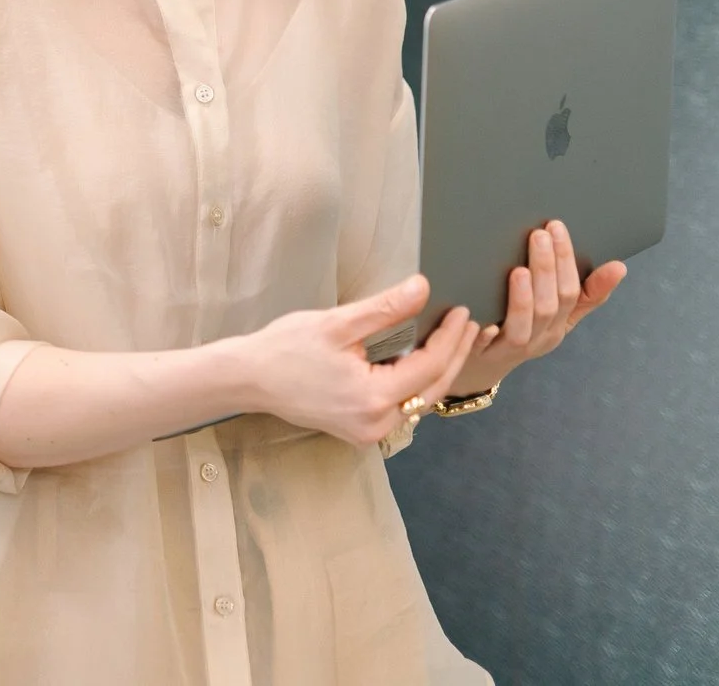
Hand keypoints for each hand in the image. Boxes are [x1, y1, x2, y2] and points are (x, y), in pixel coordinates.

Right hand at [236, 275, 481, 446]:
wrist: (249, 379)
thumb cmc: (286, 347)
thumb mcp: (336, 323)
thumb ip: (384, 308)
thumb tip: (423, 287)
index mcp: (373, 398)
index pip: (428, 366)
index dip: (449, 338)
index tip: (462, 312)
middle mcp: (376, 424)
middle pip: (433, 388)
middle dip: (454, 355)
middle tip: (469, 325)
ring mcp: (369, 433)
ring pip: (420, 402)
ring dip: (439, 371)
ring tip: (453, 341)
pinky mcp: (361, 432)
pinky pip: (402, 409)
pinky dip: (417, 385)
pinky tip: (423, 363)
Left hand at [449, 220, 624, 397]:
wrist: (480, 367)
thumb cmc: (522, 330)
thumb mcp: (559, 315)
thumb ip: (586, 293)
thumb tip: (619, 266)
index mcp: (558, 326)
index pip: (570, 293)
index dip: (565, 261)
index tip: (557, 228)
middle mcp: (537, 338)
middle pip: (548, 307)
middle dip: (545, 270)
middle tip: (538, 235)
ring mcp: (508, 349)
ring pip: (521, 328)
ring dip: (521, 299)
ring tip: (519, 271)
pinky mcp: (478, 355)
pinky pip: (482, 346)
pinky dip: (483, 334)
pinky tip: (483, 320)